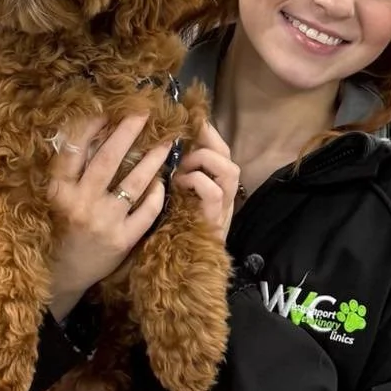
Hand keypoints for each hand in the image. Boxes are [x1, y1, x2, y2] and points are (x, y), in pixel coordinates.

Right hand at [48, 114, 171, 320]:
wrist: (62, 276)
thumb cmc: (57, 230)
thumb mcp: (54, 199)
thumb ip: (69, 172)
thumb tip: (90, 132)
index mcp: (58, 190)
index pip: (73, 151)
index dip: (90, 127)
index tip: (106, 108)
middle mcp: (80, 203)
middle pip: (107, 160)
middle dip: (127, 133)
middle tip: (144, 112)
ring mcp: (103, 222)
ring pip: (133, 183)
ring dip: (152, 160)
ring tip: (166, 143)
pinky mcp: (122, 240)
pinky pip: (146, 211)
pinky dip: (156, 194)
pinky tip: (162, 181)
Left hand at [172, 121, 239, 240]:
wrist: (172, 271)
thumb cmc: (167, 234)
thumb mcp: (172, 197)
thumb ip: (175, 175)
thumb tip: (161, 143)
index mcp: (213, 187)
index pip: (219, 150)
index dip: (207, 132)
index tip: (189, 119)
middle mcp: (224, 196)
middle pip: (228, 156)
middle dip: (208, 141)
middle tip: (184, 140)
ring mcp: (222, 209)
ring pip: (229, 170)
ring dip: (204, 161)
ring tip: (182, 167)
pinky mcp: (215, 222)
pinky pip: (214, 192)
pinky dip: (197, 181)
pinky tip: (180, 184)